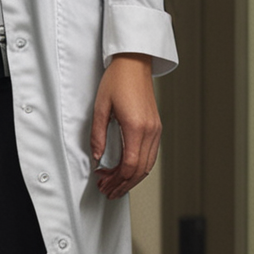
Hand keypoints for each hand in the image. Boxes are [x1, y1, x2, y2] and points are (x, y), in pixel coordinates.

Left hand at [90, 55, 160, 199]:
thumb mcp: (101, 107)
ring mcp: (156, 129)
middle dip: (124, 184)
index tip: (104, 183)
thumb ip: (98, 134)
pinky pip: (151, 155)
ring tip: (117, 185)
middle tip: (109, 191)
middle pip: (140, 170)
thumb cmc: (118, 80)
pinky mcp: (156, 127)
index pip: (130, 165)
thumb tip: (97, 156)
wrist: (134, 63)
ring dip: (132, 179)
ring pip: (148, 165)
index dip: (116, 179)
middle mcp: (150, 131)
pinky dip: (140, 167)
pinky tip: (128, 170)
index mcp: (136, 127)